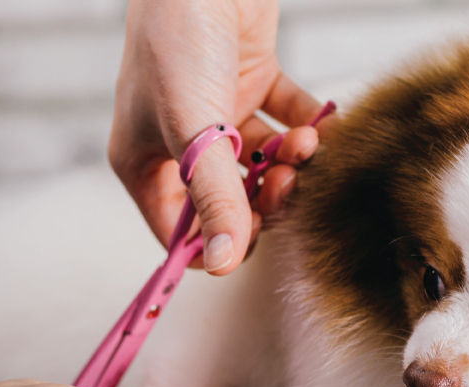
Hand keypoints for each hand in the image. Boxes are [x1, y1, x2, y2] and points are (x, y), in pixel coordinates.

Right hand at [109, 0, 323, 273]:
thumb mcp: (194, 128)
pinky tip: (323, 125)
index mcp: (145, 162)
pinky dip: (307, 128)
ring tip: (304, 143)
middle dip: (264, 199)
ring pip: (263, 164)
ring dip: (290, 162)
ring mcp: (218, 114)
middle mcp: (180, 144)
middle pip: (230, 202)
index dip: (217, 242)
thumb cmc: (180, 41)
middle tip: (286, 182)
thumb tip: (224, 262)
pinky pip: (287, 122)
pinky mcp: (254, 83)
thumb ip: (215, 197)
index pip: (179, 232)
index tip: (253, 236)